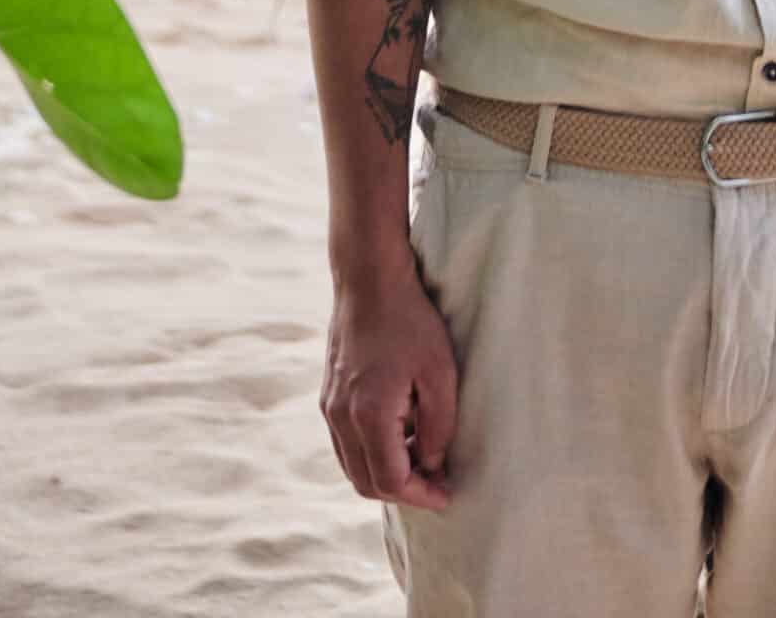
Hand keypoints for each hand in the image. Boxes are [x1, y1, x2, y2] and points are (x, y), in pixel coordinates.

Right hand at [321, 260, 460, 511]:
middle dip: (403, 491)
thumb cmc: (410, 320)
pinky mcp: (328, 396)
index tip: (447, 494)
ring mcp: (330, 408)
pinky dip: (371, 453)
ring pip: (353, 467)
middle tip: (436, 482)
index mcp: (369, 415)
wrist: (369, 279)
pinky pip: (346, 444)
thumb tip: (431, 464)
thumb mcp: (440, 372)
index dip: (422, 495)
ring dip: (385, 473)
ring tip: (421, 458)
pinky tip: (400, 433)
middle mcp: (341, 418)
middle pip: (366, 483)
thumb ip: (438, 427)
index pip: (391, 481)